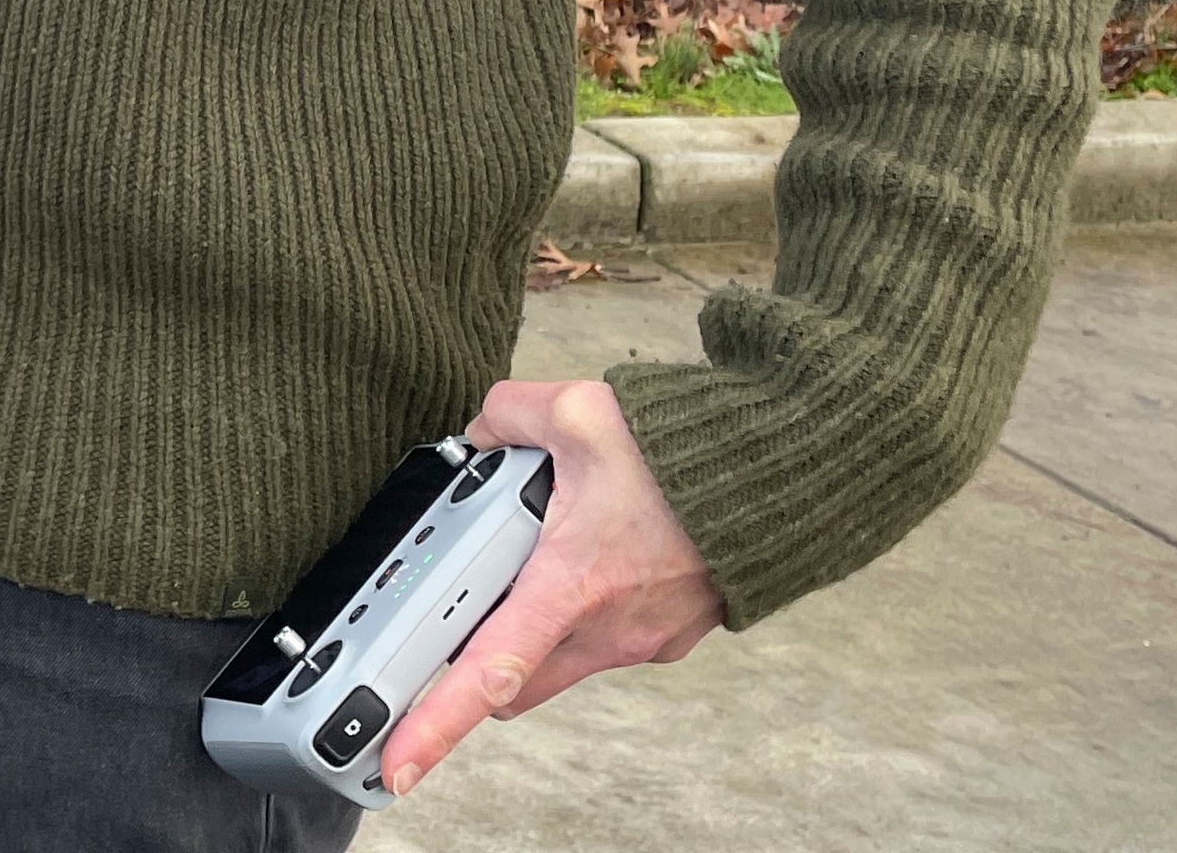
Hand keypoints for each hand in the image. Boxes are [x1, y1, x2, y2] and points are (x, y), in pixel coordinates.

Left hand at [378, 377, 723, 797]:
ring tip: (545, 552)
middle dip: (477, 657)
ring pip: (558, 659)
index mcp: (570, 584)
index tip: (396, 767)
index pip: (488, 670)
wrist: (780, 475)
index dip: (434, 725)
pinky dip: (583, 615)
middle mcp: (605, 629)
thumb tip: (480, 431)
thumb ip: (506, 414)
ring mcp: (640, 640)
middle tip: (464, 601)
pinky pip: (603, 642)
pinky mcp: (667, 638)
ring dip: (535, 627)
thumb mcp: (576, 409)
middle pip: (512, 678)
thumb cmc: (686, 452)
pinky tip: (596, 556)